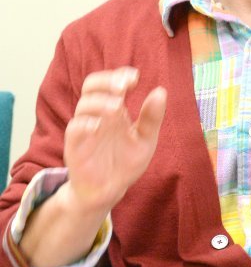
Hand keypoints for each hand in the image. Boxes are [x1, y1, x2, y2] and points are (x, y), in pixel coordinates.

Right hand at [64, 67, 166, 212]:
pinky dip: (84, 124)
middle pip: (91, 85)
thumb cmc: (126, 163)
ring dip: (100, 102)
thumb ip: (152, 118)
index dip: (120, 74)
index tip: (135, 77)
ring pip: (83, 105)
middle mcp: (97, 114)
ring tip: (118, 108)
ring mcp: (85, 129)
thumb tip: (161, 91)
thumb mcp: (145, 140)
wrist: (109, 192)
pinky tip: (99, 126)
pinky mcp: (75, 147)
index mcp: (114, 109)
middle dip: (106, 80)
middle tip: (123, 86)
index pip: (111, 82)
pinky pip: (74, 129)